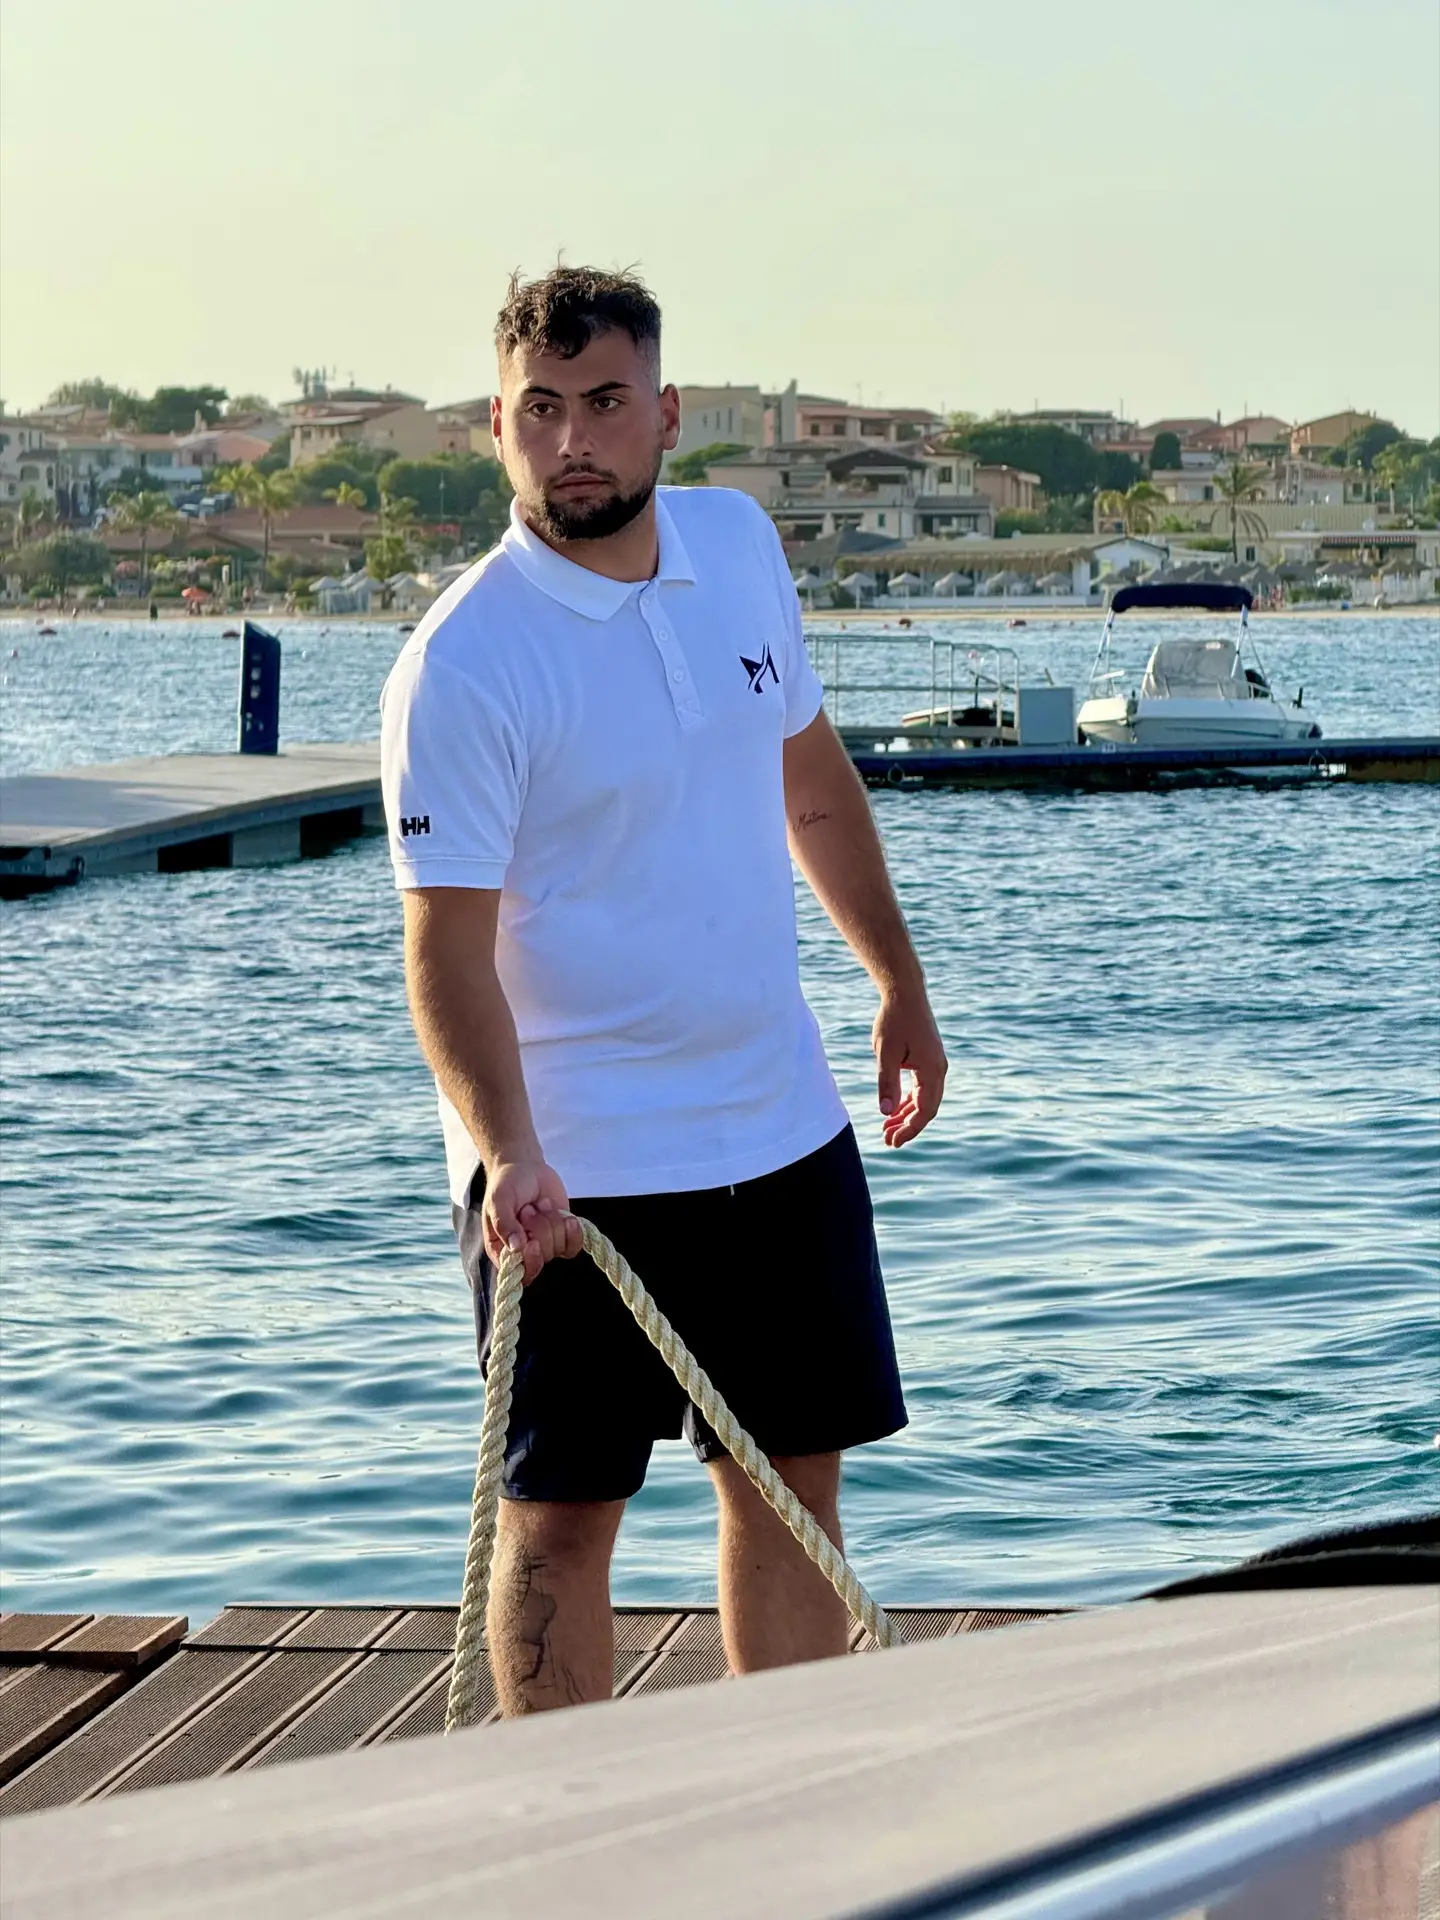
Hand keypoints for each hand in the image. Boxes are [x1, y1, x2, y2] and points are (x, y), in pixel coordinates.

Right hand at [484, 1159, 583, 1283]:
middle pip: (543, 1257)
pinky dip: (572, 1228)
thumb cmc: (506, 1185)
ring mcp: (546, 1244)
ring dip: (552, 1220)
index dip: (530, 1261)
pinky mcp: (563, 1235)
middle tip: (528, 1208)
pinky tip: (565, 1215)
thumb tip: (516, 1248)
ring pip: (559, 1247)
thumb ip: (504, 1223)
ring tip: (539, 1204)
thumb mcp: (498, 1200)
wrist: (525, 1167)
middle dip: (540, 1228)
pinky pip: (575, 1244)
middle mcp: (524, 1252)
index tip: (531, 1241)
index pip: (520, 1274)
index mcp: (502, 1250)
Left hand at [873, 989, 947, 1147]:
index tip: (892, 1142)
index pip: (924, 1111)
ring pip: (925, 1099)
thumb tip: (886, 1112)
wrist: (905, 993)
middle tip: (887, 1141)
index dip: (909, 1130)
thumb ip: (887, 1083)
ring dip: (907, 1115)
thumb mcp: (885, 1053)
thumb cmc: (894, 1020)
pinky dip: (909, 1100)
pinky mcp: (929, 1059)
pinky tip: (895, 1109)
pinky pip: (922, 1087)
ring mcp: (935, 1064)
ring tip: (887, 1129)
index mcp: (932, 1071)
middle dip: (908, 1127)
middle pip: (927, 1109)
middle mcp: (939, 1070)